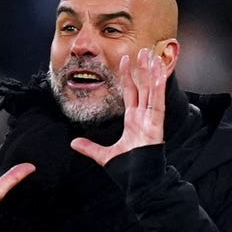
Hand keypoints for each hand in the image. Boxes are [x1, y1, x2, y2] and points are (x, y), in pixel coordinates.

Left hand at [70, 48, 166, 166]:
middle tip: (143, 50)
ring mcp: (151, 120)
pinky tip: (158, 73)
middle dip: (142, 68)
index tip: (126, 60)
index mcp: (133, 120)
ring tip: (151, 55)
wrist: (139, 181)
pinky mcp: (157, 125)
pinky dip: (158, 87)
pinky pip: (158, 102)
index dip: (128, 76)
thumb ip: (90, 148)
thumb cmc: (128, 169)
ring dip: (152, 72)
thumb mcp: (104, 155)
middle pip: (143, 87)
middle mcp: (143, 117)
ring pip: (152, 91)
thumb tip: (73, 143)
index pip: (131, 92)